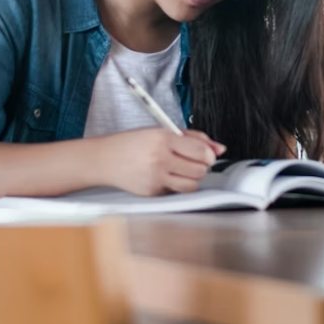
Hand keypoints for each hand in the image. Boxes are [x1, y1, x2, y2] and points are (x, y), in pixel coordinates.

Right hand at [102, 128, 225, 195]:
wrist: (104, 159)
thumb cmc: (133, 143)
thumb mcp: (161, 131)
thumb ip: (193, 138)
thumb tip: (219, 148)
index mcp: (163, 139)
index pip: (200, 151)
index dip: (209, 154)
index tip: (207, 154)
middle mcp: (160, 158)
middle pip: (200, 170)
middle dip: (202, 166)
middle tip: (193, 161)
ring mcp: (155, 177)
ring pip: (192, 184)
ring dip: (192, 178)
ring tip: (182, 170)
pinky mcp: (152, 192)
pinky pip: (176, 192)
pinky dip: (176, 185)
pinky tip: (166, 176)